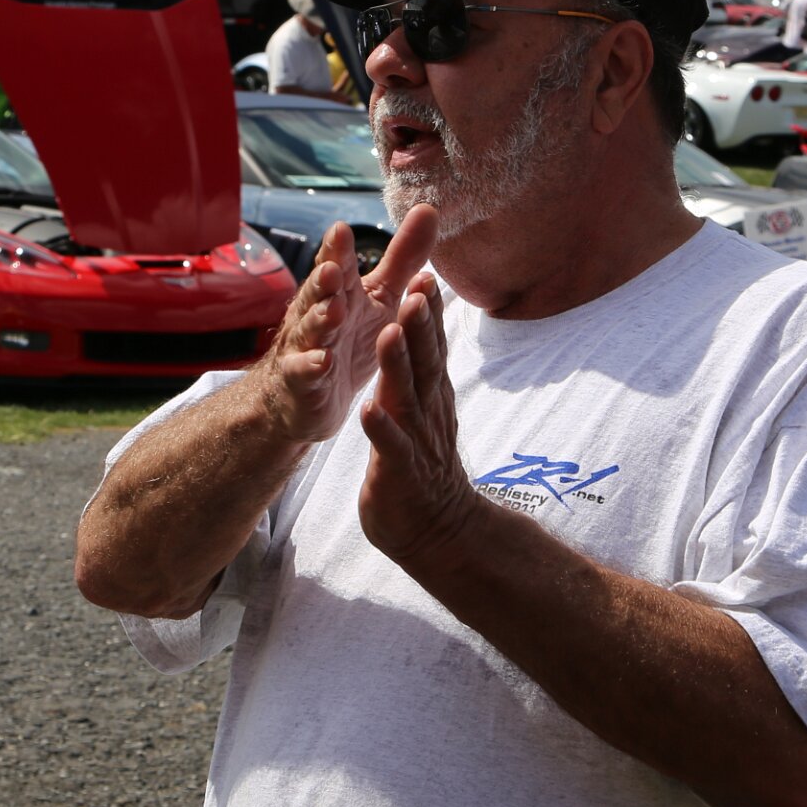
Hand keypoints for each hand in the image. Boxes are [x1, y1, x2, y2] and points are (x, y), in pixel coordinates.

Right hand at [254, 207, 437, 444]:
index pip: (337, 265)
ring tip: (335, 310)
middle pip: (319, 293)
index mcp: (340, 292)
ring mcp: (306, 346)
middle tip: (333, 268)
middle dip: (324, 280)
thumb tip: (428, 209)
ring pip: (310, 330)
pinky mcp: (302, 381)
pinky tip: (324, 362)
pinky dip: (313, 366)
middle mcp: (317, 313)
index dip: (337, 250)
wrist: (305, 395)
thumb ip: (402, 258)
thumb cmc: (345, 339)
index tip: (341, 230)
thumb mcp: (378, 298)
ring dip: (320, 320)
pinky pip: (305, 372)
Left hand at [358, 271, 485, 566]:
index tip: (428, 274)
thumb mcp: (423, 412)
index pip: (431, 348)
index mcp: (429, 397)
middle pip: (425, 362)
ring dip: (399, 365)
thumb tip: (424, 332)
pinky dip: (381, 428)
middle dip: (421, 324)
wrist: (437, 532)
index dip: (430, 314)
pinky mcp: (398, 473)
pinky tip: (369, 410)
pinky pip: (389, 448)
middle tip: (421, 283)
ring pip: (407, 397)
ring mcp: (415, 442)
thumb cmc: (421, 468)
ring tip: (391, 331)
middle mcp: (426, 413)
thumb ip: (422, 374)